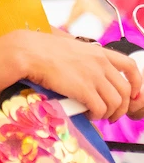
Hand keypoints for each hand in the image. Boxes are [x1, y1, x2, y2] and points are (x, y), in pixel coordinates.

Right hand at [6, 29, 142, 121]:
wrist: (29, 52)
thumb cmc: (42, 49)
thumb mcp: (70, 47)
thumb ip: (83, 56)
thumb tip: (85, 69)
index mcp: (98, 52)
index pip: (130, 66)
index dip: (136, 83)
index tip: (132, 94)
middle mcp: (100, 63)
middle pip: (125, 90)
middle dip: (122, 107)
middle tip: (112, 114)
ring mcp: (93, 77)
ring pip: (116, 103)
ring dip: (109, 113)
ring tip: (98, 116)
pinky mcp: (84, 90)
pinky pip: (100, 109)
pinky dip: (96, 116)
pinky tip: (87, 114)